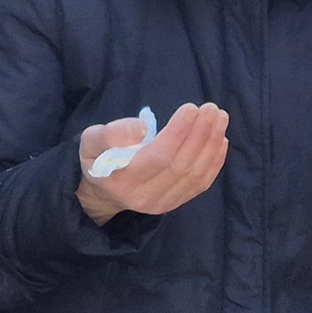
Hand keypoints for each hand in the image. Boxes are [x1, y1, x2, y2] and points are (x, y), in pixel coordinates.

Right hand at [73, 101, 227, 221]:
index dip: (178, 132)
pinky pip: (201, 184)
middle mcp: (145, 197)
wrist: (104, 192)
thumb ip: (112, 133)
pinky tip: (220, 140)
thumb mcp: (91, 141)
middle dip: (200, 134)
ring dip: (211, 145)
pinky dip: (215, 161)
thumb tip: (141, 128)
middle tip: (212, 109)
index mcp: (123, 180)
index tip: (191, 108)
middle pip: (181, 165)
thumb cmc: (98, 159)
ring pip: (195, 175)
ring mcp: (163, 203)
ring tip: (220, 119)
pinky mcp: (175, 203)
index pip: (158, 156)